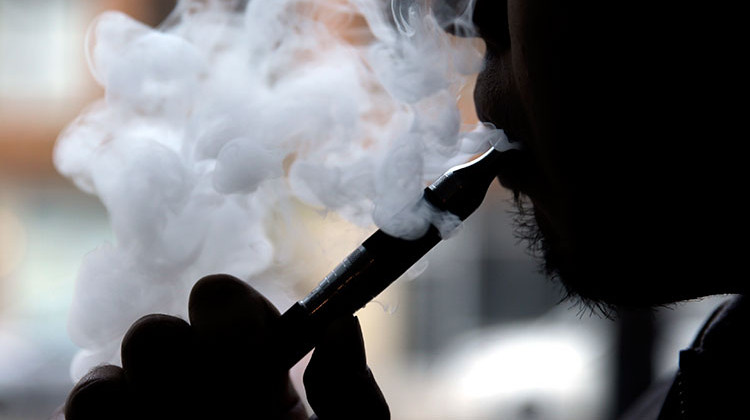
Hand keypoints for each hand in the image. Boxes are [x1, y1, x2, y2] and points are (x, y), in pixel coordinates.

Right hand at [61, 274, 389, 418]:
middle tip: (238, 403)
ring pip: (110, 377)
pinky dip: (106, 417)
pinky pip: (87, 414)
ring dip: (149, 395)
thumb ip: (350, 396)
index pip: (221, 303)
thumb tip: (339, 326)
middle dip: (191, 363)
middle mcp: (191, 393)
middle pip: (157, 331)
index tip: (266, 358)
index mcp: (254, 378)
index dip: (235, 319)